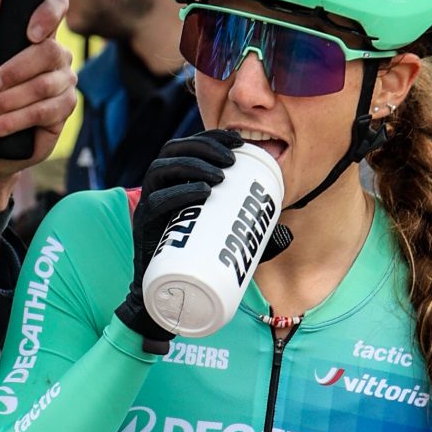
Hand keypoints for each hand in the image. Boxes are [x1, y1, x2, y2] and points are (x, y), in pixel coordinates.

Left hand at [0, 0, 75, 195]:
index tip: (29, 32)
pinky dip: (16, 119)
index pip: (59, 7)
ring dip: (10, 100)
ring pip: (46, 85)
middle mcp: (57, 58)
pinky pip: (46, 111)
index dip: (49, 14)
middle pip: (50, 52)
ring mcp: (64, 85)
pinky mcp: (63, 113)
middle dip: (15, 71)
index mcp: (39, 36)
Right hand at [116, 129, 241, 345]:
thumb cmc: (197, 262)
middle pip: (175, 150)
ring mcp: (148, 204)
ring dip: (192, 165)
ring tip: (221, 176)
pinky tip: (203, 193)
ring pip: (162, 169)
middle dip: (204, 147)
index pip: (189, 145)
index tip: (239, 141)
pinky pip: (157, 201)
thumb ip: (251, 237)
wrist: (169, 294)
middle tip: (232, 160)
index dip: (212, 136)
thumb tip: (287, 233)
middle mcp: (158, 188)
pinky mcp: (144, 225)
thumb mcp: (225, 241)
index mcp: (175, 181)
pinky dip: (180, 193)